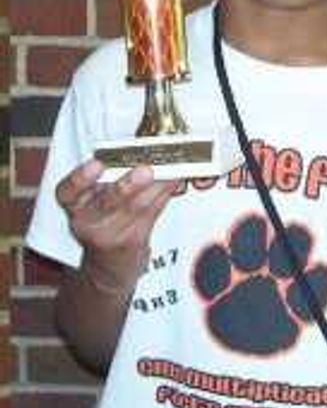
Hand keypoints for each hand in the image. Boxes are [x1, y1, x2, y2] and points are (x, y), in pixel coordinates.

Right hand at [50, 160, 169, 275]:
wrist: (109, 261)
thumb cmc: (105, 216)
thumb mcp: (95, 198)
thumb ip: (112, 175)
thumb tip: (144, 146)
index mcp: (75, 204)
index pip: (68, 192)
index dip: (80, 178)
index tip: (96, 164)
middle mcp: (88, 220)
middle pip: (107, 202)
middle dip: (127, 185)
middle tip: (146, 170)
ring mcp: (110, 233)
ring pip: (137, 206)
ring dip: (158, 185)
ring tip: (172, 169)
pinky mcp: (133, 240)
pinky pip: (153, 212)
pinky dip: (166, 193)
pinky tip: (176, 179)